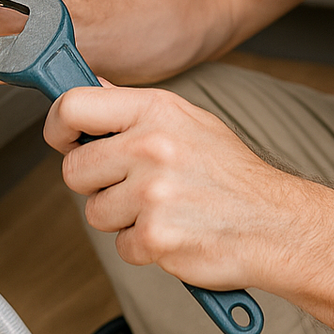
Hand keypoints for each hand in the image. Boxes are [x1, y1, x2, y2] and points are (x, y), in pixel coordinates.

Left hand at [45, 84, 294, 290]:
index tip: (65, 140)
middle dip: (96, 183)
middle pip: (74, 169)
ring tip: (161, 208)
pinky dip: (142, 246)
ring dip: (121, 218)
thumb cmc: (231, 174)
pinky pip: (120, 246)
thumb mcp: (188, 121)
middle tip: (131, 185)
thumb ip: (134, 108)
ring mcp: (152, 193)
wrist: (275, 222)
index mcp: (156, 111)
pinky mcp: (155, 236)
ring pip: (95, 212)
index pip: (73, 105)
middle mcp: (151, 146)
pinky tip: (173, 231)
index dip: (58, 126)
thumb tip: (91, 87)